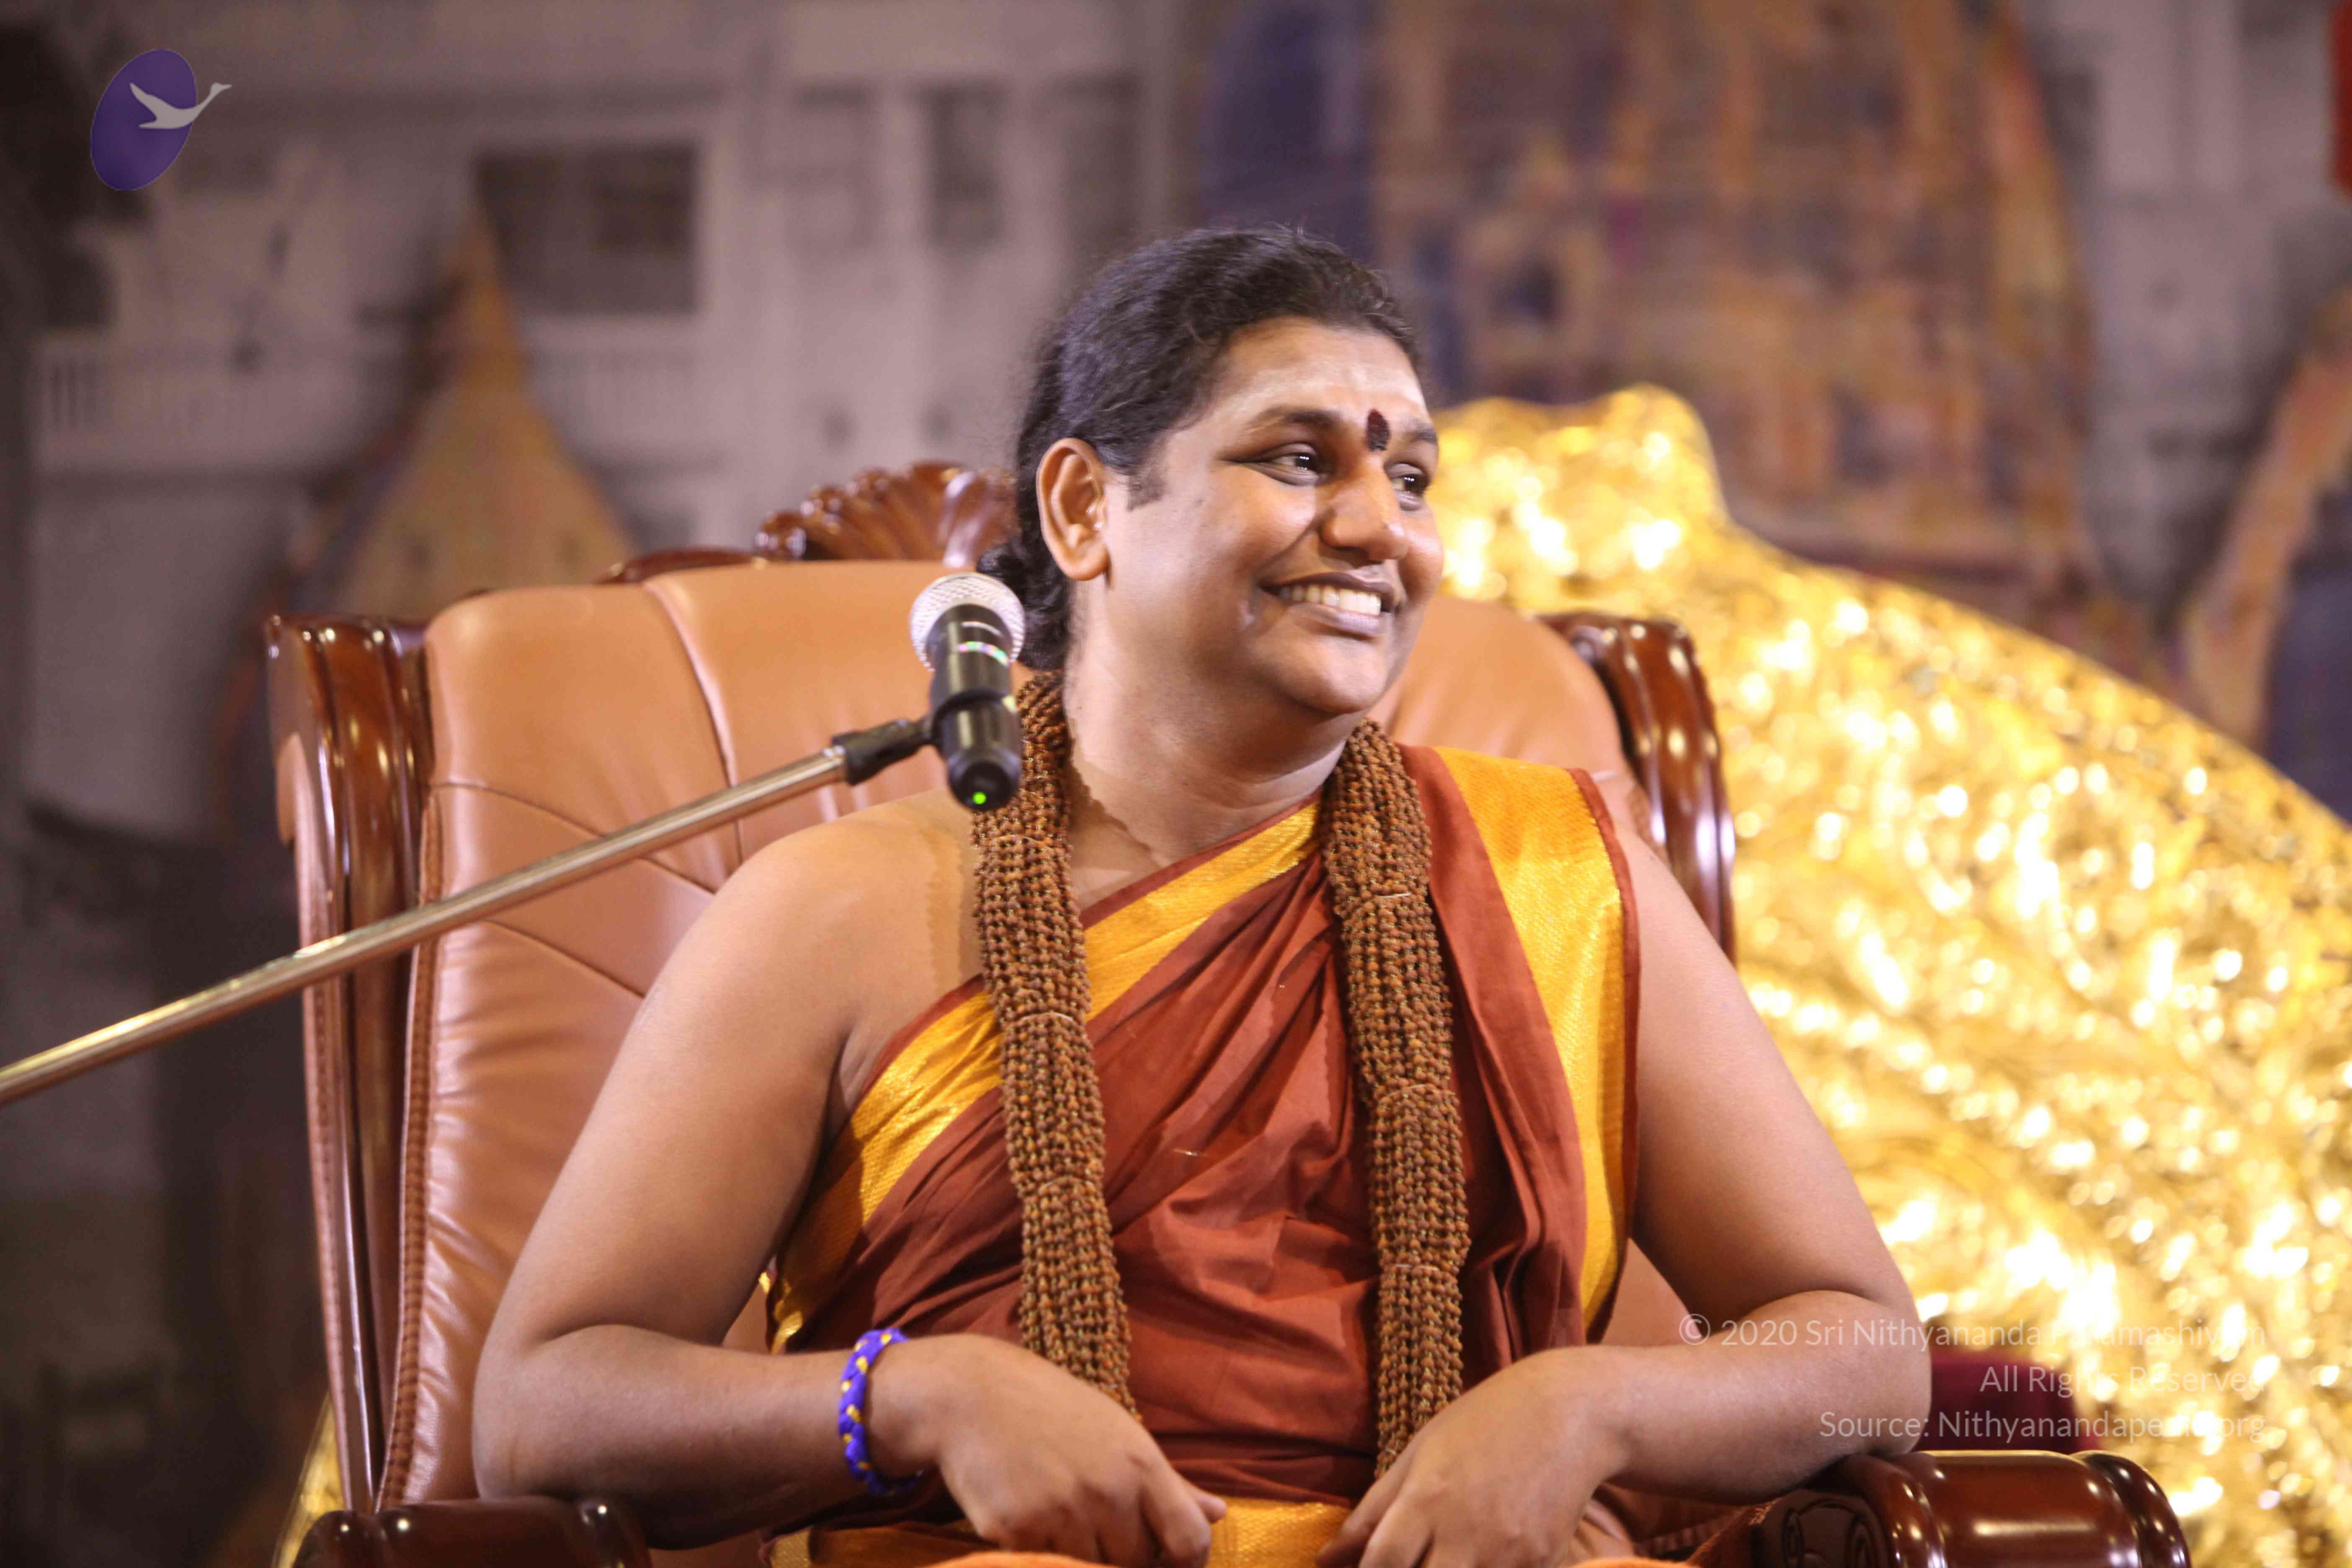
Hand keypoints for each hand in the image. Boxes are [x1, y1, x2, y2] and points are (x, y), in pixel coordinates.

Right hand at [865, 1333, 1225, 1567]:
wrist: (970, 1394)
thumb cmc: (1052, 1412)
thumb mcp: (1118, 1433)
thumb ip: (1171, 1483)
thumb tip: (1220, 1515)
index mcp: (1141, 1464)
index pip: (1190, 1540)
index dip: (1185, 1564)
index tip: (1168, 1564)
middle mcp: (1108, 1491)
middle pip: (1136, 1562)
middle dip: (1120, 1554)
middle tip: (1090, 1518)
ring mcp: (1062, 1513)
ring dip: (1074, 1551)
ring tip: (1052, 1504)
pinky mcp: (1016, 1531)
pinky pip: (1040, 1562)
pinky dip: (1034, 1549)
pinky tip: (1022, 1509)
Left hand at [1317, 1350, 1627, 1567]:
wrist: (1570, 1413)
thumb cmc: (1483, 1422)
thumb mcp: (1418, 1452)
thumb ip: (1372, 1512)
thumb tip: (1325, 1560)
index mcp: (1426, 1499)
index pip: (1380, 1564)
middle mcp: (1465, 1534)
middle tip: (1411, 1561)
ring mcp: (1508, 1555)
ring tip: (1443, 1556)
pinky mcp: (1544, 1564)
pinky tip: (1482, 1556)